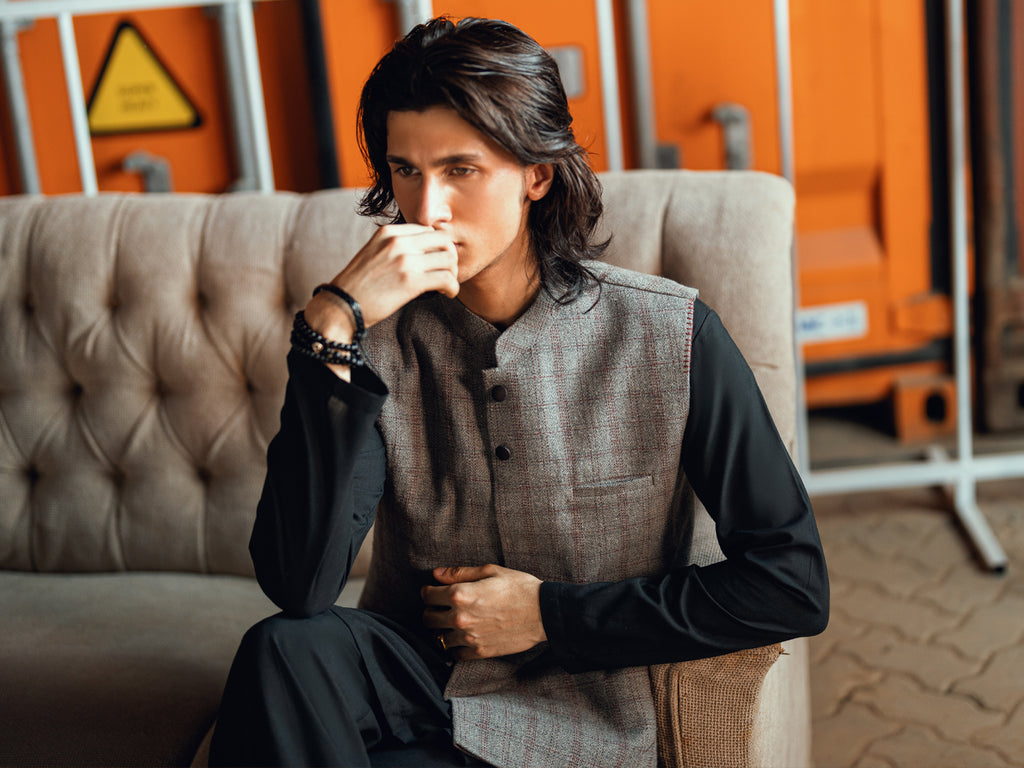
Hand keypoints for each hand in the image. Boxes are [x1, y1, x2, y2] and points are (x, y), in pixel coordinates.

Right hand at [304, 223, 458, 378]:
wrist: (341, 306)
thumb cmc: (358, 285)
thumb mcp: (374, 253)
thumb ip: (396, 246)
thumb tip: (425, 251)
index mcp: (388, 232)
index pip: (429, 230)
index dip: (438, 247)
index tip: (436, 262)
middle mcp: (397, 242)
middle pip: (444, 240)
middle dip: (450, 257)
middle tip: (446, 273)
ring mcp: (404, 260)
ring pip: (449, 259)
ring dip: (453, 274)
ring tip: (446, 286)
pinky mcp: (410, 282)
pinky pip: (446, 279)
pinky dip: (453, 288)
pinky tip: (447, 294)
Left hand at [421, 565, 546, 660]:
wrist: (544, 612)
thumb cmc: (520, 587)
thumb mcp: (490, 571)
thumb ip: (460, 573)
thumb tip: (436, 574)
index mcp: (461, 594)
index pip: (427, 595)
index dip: (428, 591)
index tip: (432, 591)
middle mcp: (460, 617)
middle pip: (428, 618)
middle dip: (431, 610)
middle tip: (440, 607)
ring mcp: (469, 637)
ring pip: (439, 638)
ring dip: (442, 630)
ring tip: (452, 622)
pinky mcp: (480, 652)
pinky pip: (455, 654)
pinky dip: (454, 647)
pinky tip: (462, 637)